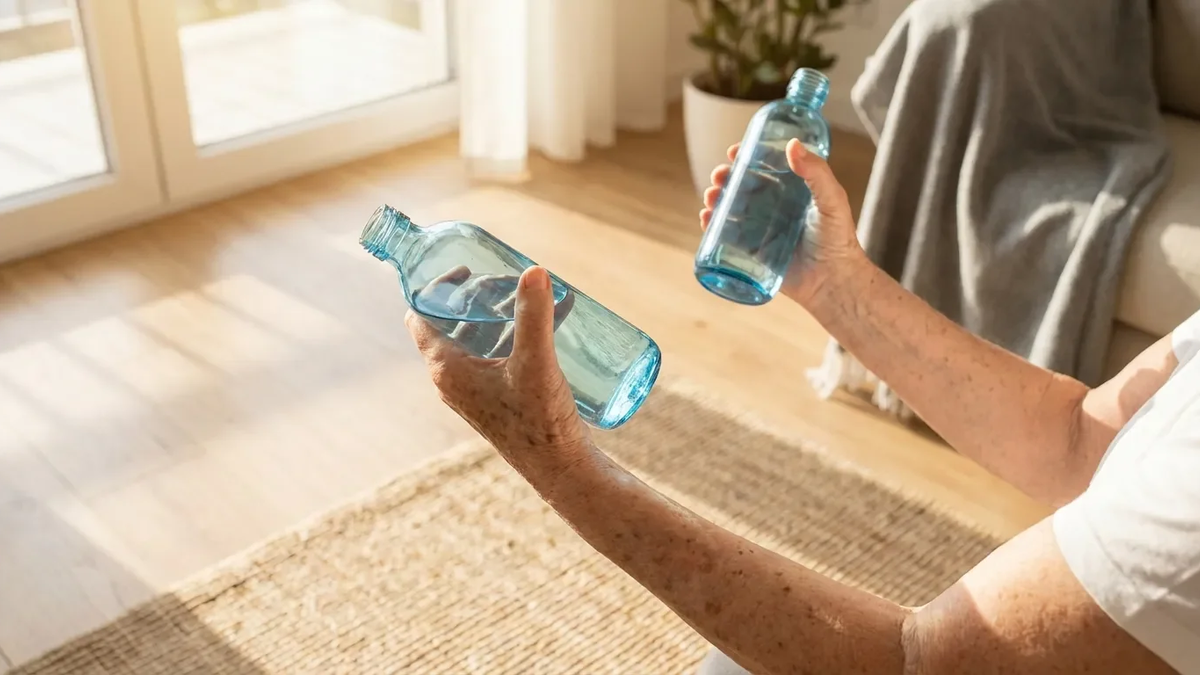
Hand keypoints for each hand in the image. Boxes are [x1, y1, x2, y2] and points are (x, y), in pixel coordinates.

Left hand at [406, 266, 592, 487]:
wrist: (560, 470)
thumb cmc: (540, 422)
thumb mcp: (536, 362)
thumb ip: (534, 316)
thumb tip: (534, 271)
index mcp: (447, 370)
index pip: (421, 317)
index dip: (437, 288)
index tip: (467, 270)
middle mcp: (454, 381)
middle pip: (453, 323)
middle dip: (479, 298)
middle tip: (510, 282)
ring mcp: (476, 392)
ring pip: (478, 339)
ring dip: (501, 315)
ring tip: (532, 298)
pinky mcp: (498, 400)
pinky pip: (497, 356)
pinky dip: (514, 335)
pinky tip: (548, 323)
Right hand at [699, 139, 864, 304]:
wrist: (832, 281)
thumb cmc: (837, 239)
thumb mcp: (831, 200)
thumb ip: (817, 172)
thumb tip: (792, 144)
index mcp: (792, 190)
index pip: (765, 167)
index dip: (748, 157)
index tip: (734, 152)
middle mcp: (774, 206)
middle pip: (743, 185)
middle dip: (726, 178)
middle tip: (719, 176)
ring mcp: (761, 228)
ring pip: (731, 207)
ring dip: (716, 198)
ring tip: (711, 197)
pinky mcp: (752, 250)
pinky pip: (727, 235)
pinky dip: (712, 224)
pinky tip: (706, 218)